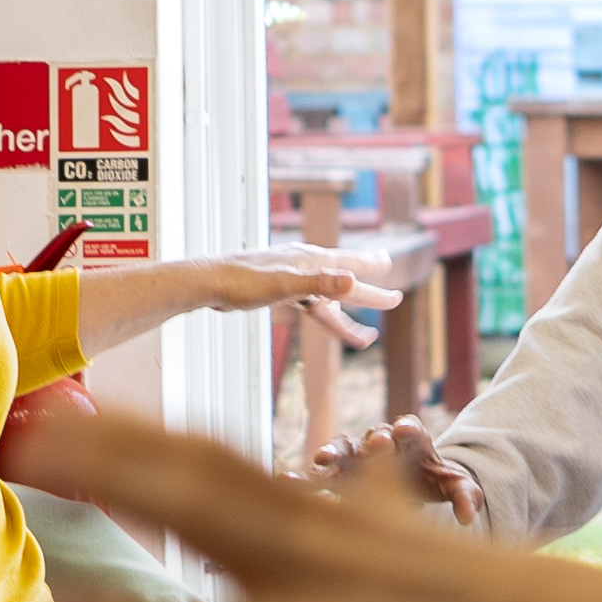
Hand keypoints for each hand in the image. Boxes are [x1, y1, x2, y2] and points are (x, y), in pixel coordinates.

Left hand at [15, 404, 601, 601]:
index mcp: (327, 528)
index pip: (216, 462)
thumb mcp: (430, 537)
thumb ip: (379, 502)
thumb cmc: (511, 601)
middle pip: (205, 503)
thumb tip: (374, 455)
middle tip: (23, 447)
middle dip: (112, 474)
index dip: (133, 432)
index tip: (55, 406)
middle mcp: (324, 569)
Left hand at [75, 247, 408, 354]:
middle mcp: (302, 266)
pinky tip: (323, 322)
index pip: (348, 265)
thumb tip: (350, 280)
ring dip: (346, 317)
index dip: (371, 269)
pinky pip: (308, 306)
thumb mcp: (284, 285)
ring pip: (326, 301)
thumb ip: (320, 283)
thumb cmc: (240, 284)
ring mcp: (289, 279)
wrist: (206, 283)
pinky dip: (322, 316)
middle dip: (367, 294)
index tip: (392, 266)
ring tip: (365, 339)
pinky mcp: (276, 292)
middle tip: (394, 299)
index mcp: (308, 262)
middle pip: (342, 282)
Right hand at [304, 415, 483, 524]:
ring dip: (333, 453)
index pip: (410, 428)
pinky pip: (320, 475)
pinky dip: (304, 478)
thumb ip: (465, 495)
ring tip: (320, 461)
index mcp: (413, 439)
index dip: (407, 428)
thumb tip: (468, 516)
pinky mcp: (340, 475)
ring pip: (343, 449)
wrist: (412, 486)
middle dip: (374, 440)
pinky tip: (286, 482)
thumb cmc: (433, 480)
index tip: (404, 431)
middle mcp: (382, 442)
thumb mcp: (454, 486)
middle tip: (376, 443)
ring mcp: (358, 457)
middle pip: (376, 435)